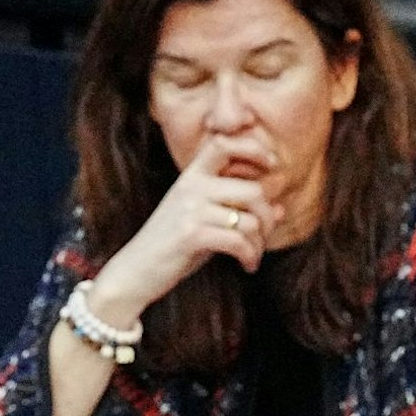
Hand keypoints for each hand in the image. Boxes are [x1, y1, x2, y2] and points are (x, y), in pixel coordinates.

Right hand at [87, 133, 287, 322]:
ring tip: (252, 257)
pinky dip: (250, 257)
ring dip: (260, 244)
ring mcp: (191, 210)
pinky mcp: (192, 235)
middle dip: (268, 218)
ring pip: (251, 219)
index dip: (253, 148)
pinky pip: (239, 241)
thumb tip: (280, 208)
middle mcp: (191, 187)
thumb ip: (235, 210)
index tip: (271, 164)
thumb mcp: (203, 221)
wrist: (135, 271)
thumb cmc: (172, 247)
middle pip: (253, 190)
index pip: (224, 143)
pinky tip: (247, 266)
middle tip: (263, 238)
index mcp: (191, 177)